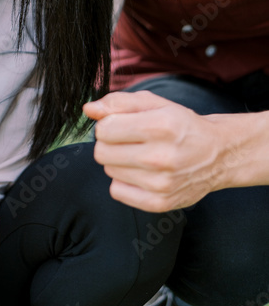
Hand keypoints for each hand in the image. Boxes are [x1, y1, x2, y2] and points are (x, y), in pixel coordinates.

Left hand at [84, 90, 233, 211]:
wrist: (217, 154)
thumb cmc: (181, 125)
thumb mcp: (154, 104)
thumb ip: (118, 102)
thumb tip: (88, 109)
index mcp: (160, 126)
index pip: (104, 129)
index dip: (107, 124)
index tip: (120, 124)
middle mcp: (161, 157)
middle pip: (102, 152)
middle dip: (109, 143)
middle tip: (128, 140)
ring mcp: (162, 184)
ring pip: (109, 171)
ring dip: (118, 161)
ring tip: (139, 155)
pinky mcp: (161, 203)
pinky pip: (117, 192)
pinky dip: (123, 181)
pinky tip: (140, 172)